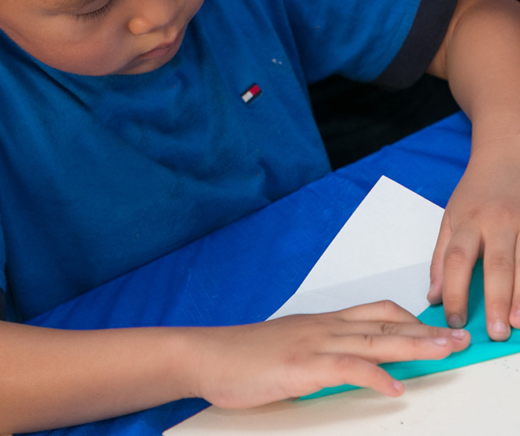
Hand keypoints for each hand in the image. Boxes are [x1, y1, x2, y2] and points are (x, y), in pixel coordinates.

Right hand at [184, 300, 469, 407]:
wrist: (208, 355)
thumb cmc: (246, 355)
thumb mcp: (292, 347)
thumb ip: (322, 353)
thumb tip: (349, 367)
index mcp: (323, 322)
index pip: (376, 312)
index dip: (410, 319)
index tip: (435, 327)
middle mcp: (324, 327)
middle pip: (384, 323)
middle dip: (426, 331)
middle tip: (458, 337)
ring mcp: (313, 343)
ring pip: (374, 340)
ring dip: (414, 347)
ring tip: (444, 352)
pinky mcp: (301, 365)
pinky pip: (346, 369)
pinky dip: (374, 377)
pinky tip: (395, 388)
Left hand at [428, 139, 519, 339]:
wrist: (505, 160)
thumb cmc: (476, 194)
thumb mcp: (449, 218)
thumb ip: (441, 258)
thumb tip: (434, 296)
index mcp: (468, 221)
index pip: (458, 260)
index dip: (454, 291)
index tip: (452, 318)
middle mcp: (498, 222)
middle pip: (498, 265)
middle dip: (496, 301)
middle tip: (495, 333)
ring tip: (518, 324)